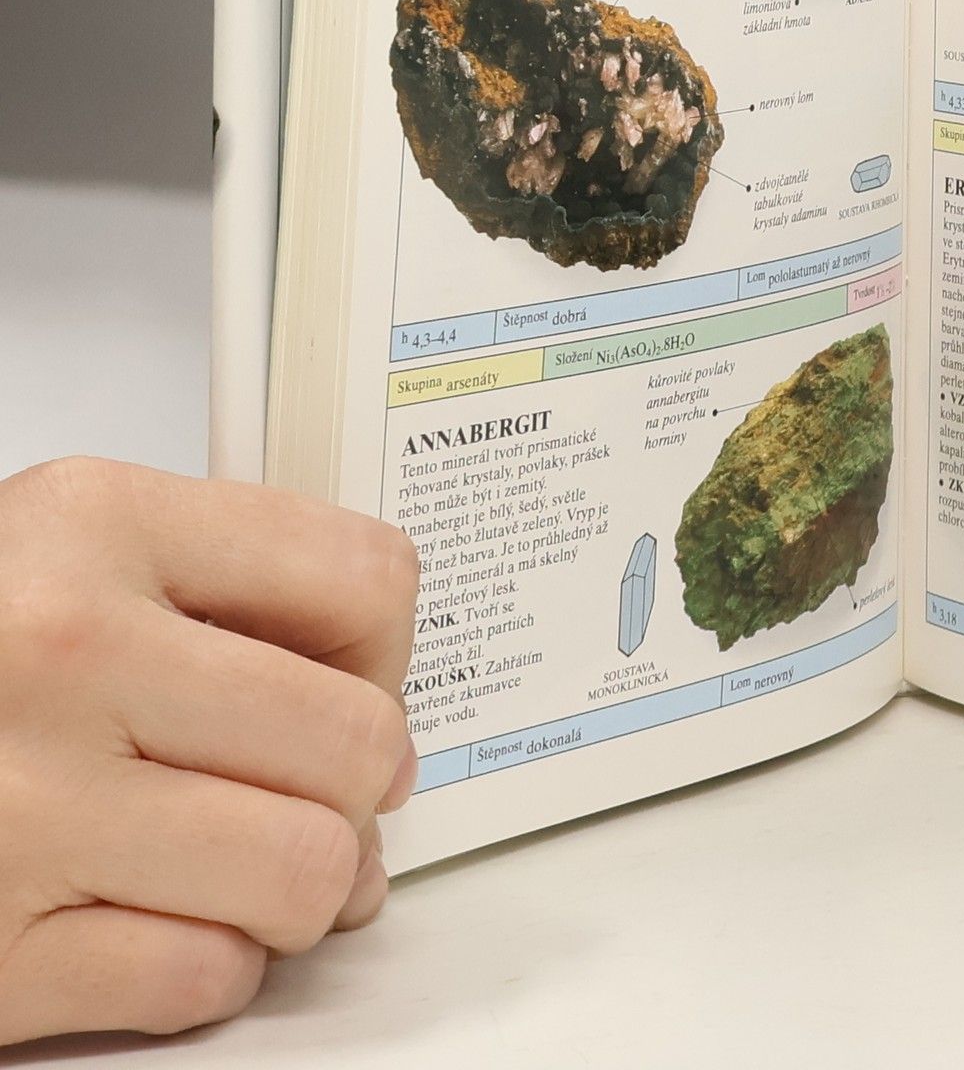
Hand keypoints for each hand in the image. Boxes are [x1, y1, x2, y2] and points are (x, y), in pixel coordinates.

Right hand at [0, 459, 419, 1043]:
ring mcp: (22, 810)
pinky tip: (155, 923)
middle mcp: (61, 653)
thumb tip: (383, 703)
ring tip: (247, 863)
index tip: (360, 683)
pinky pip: (202, 978)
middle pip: (359, 742)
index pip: (368, 580)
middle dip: (359, 788)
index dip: (388, 652)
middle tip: (318, 795)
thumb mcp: (65, 553)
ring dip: (300, 889)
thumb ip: (222, 589)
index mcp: (96, 525)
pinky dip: (207, 968)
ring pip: (308, 872)